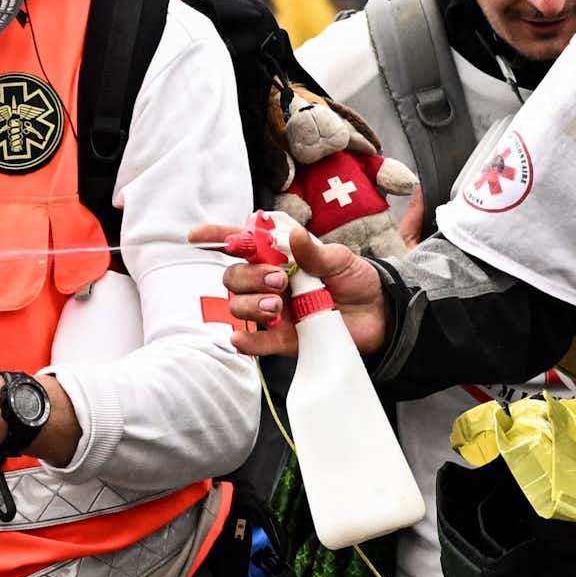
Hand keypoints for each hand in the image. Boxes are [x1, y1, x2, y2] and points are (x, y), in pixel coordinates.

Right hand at [189, 220, 388, 358]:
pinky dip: (247, 341)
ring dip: (250, 304)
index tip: (195, 237)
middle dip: (248, 276)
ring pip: (239, 307)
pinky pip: (257, 341)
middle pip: (234, 277)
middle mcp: (270, 283)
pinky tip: (241, 339)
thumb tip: (293, 235)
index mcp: (280, 256)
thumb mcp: (340, 259)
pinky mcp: (284, 339)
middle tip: (278, 280)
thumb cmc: (355, 280)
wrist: (380, 315)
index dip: (217, 238)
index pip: (242, 243)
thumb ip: (314, 251)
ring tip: (278, 305)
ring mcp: (275, 311)